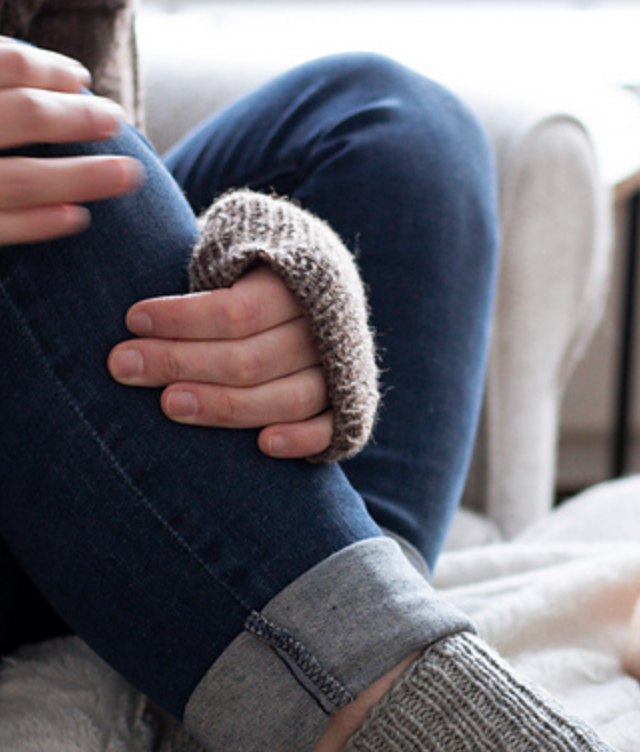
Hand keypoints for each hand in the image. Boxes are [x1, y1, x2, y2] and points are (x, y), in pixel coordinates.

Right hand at [0, 38, 142, 243]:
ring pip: (18, 179)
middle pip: (22, 116)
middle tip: (115, 118)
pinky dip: (37, 224)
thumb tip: (35, 71)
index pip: (0, 64)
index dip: (43, 68)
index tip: (78, 78)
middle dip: (76, 118)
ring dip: (80, 177)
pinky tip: (78, 219)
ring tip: (127, 174)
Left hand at [110, 266, 334, 458]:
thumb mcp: (237, 252)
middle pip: (253, 358)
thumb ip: (206, 273)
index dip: (182, 320)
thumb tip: (136, 310)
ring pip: (288, 397)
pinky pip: (329, 429)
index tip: (132, 320)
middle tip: (124, 366)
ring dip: (225, 407)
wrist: (317, 290)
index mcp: (301, 280)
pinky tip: (263, 446)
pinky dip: (301, 439)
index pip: (238, 311)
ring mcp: (341, 370)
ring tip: (168, 405)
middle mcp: (325, 328)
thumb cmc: (255, 274)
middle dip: (182, 363)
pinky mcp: (350, 405)